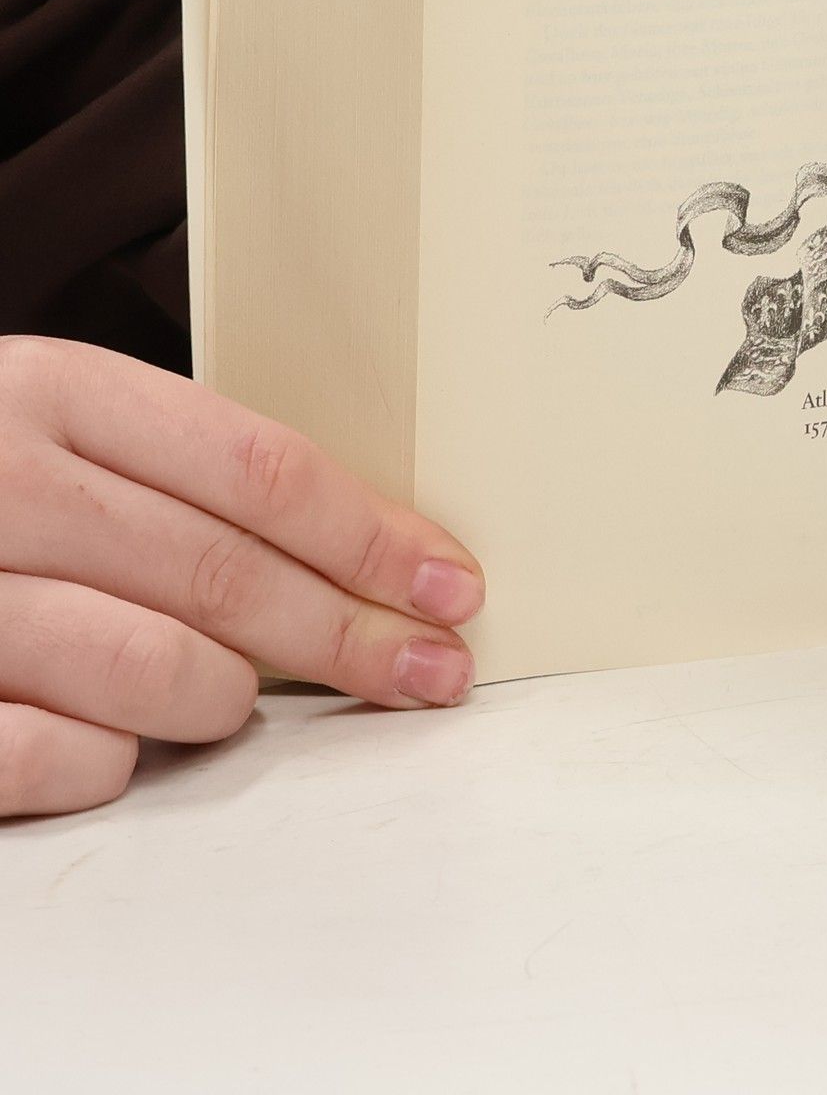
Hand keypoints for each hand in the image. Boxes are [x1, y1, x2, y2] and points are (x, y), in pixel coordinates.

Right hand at [0, 338, 484, 816]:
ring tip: (233, 698)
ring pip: (158, 673)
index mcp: (49, 391)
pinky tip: (119, 743)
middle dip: (353, 635)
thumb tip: (361, 549)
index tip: (452, 584)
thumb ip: (171, 471)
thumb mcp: (47, 424)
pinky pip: (61, 758)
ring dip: (225, 698)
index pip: (258, 469)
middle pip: (227, 573)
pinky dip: (115, 762)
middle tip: (433, 672)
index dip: (372, 534)